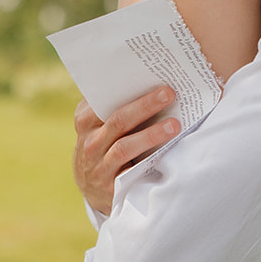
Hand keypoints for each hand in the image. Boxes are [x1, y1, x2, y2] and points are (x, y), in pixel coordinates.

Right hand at [74, 87, 180, 214]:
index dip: (125, 87)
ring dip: (151, 135)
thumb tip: (145, 79)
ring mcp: (99, 164)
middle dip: (145, 105)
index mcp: (86, 120)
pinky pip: (131, 171)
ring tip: (174, 125)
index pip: (103, 99)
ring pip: (124, 146)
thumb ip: (113, 105)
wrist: (92, 187)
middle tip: (169, 93)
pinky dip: (148, 160)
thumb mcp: (100, 125)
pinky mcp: (111, 185)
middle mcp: (90, 141)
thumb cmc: (104, 145)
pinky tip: (166, 152)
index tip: (149, 74)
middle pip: (119, 119)